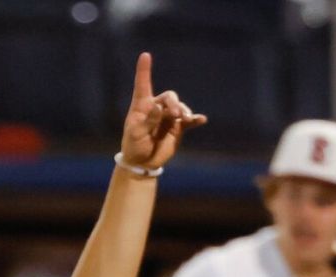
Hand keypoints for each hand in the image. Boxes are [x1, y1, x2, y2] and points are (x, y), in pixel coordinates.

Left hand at [118, 53, 204, 171]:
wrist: (143, 162)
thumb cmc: (134, 145)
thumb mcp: (136, 133)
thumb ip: (148, 120)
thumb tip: (159, 107)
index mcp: (142, 106)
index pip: (143, 84)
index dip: (144, 70)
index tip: (145, 55)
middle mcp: (156, 108)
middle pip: (169, 97)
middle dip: (173, 103)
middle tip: (175, 114)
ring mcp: (168, 117)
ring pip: (180, 107)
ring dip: (184, 111)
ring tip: (186, 119)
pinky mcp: (177, 128)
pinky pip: (189, 121)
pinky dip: (195, 119)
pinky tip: (201, 120)